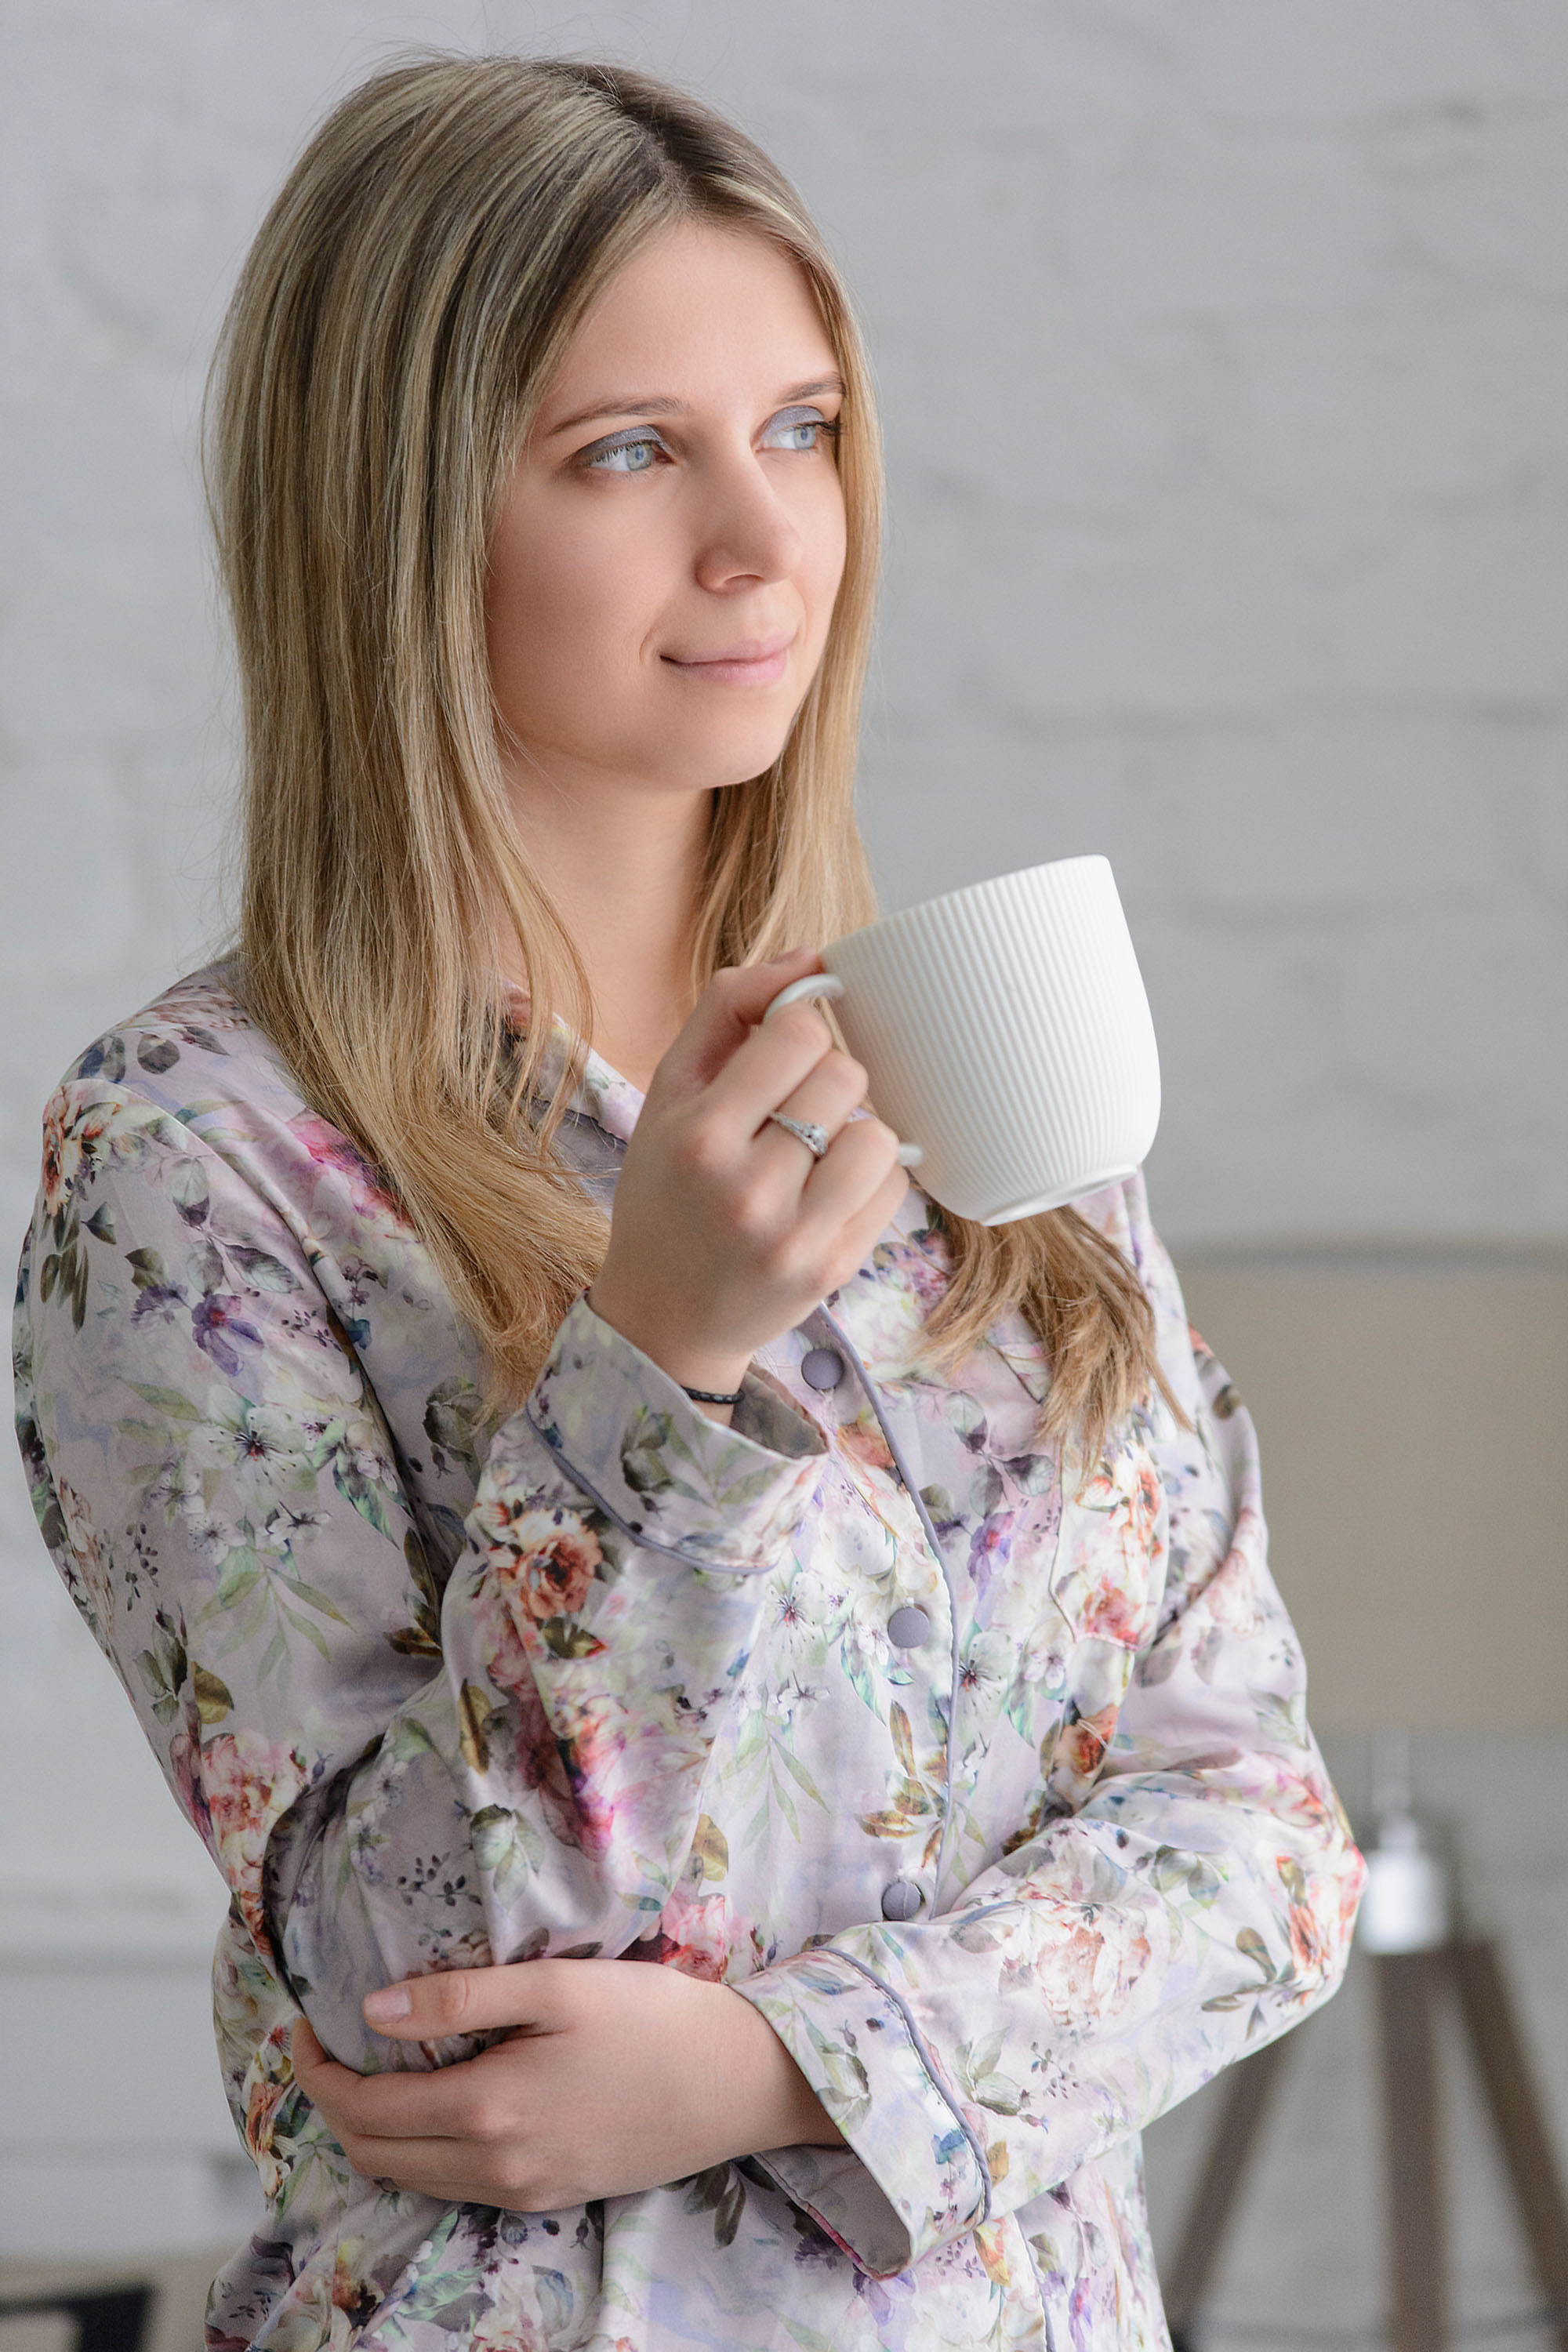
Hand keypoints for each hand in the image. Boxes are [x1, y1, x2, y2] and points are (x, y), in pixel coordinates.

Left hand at [290, 1956, 841, 2209]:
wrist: (743, 2083)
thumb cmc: (656, 2019)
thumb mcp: (556, 1986)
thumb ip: (460, 1998)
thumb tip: (372, 2011)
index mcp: (488, 2111)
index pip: (363, 2110)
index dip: (319, 2070)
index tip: (305, 2024)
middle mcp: (496, 2168)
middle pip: (375, 2155)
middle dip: (334, 2105)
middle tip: (327, 2047)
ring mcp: (525, 2191)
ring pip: (413, 2178)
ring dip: (375, 2132)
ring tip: (373, 2069)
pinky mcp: (553, 2194)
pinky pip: (458, 2184)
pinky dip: (423, 2149)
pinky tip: (439, 2101)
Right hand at [589, 949, 907, 1405]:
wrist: (664, 1318)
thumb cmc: (667, 1192)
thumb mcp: (668, 1094)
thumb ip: (727, 1012)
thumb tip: (810, 958)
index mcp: (698, 1136)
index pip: (796, 1033)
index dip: (797, 1029)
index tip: (781, 1051)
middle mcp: (747, 1189)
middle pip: (844, 1077)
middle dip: (826, 1080)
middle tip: (795, 1108)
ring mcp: (795, 1236)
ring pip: (880, 1135)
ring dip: (856, 1131)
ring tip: (816, 1151)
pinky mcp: (832, 1269)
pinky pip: (895, 1188)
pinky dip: (871, 1178)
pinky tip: (829, 1191)